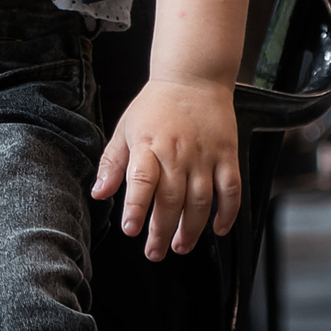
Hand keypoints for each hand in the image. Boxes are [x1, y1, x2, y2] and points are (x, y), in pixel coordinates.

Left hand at [92, 78, 242, 261]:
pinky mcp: (227, 155)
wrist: (194, 77)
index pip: (142, 180)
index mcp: (149, 145)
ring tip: (180, 246)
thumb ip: (112, 163)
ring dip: (191, 229)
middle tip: (154, 252)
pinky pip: (231, 189)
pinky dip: (227, 213)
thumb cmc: (156, 106)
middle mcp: (178, 152)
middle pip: (172, 199)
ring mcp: (205, 155)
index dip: (137, 207)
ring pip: (201, 201)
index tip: (131, 230)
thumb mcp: (125, 128)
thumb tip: (99, 193)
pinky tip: (218, 229)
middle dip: (162, 231)